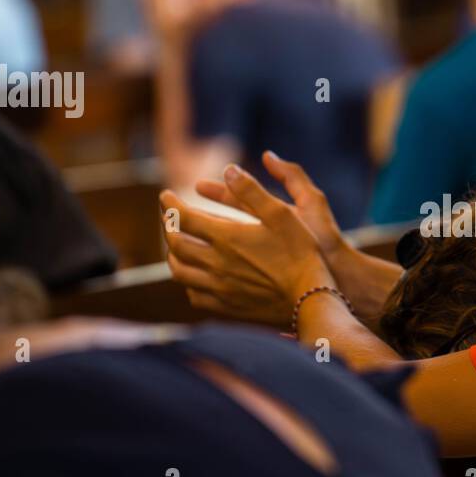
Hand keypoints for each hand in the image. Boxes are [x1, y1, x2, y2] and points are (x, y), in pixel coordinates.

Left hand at [161, 158, 333, 323]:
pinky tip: (196, 275)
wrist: (310, 298)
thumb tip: (228, 169)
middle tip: (169, 217)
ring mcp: (219, 287)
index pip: (182, 217)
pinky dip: (188, 281)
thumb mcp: (281, 214)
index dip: (169, 204)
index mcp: (226, 237)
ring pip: (179, 271)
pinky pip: (194, 295)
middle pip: (175, 244)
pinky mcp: (226, 306)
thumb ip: (252, 191)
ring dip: (173, 255)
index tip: (165, 195)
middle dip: (168, 227)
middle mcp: (216, 263)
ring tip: (177, 245)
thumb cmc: (301, 253)